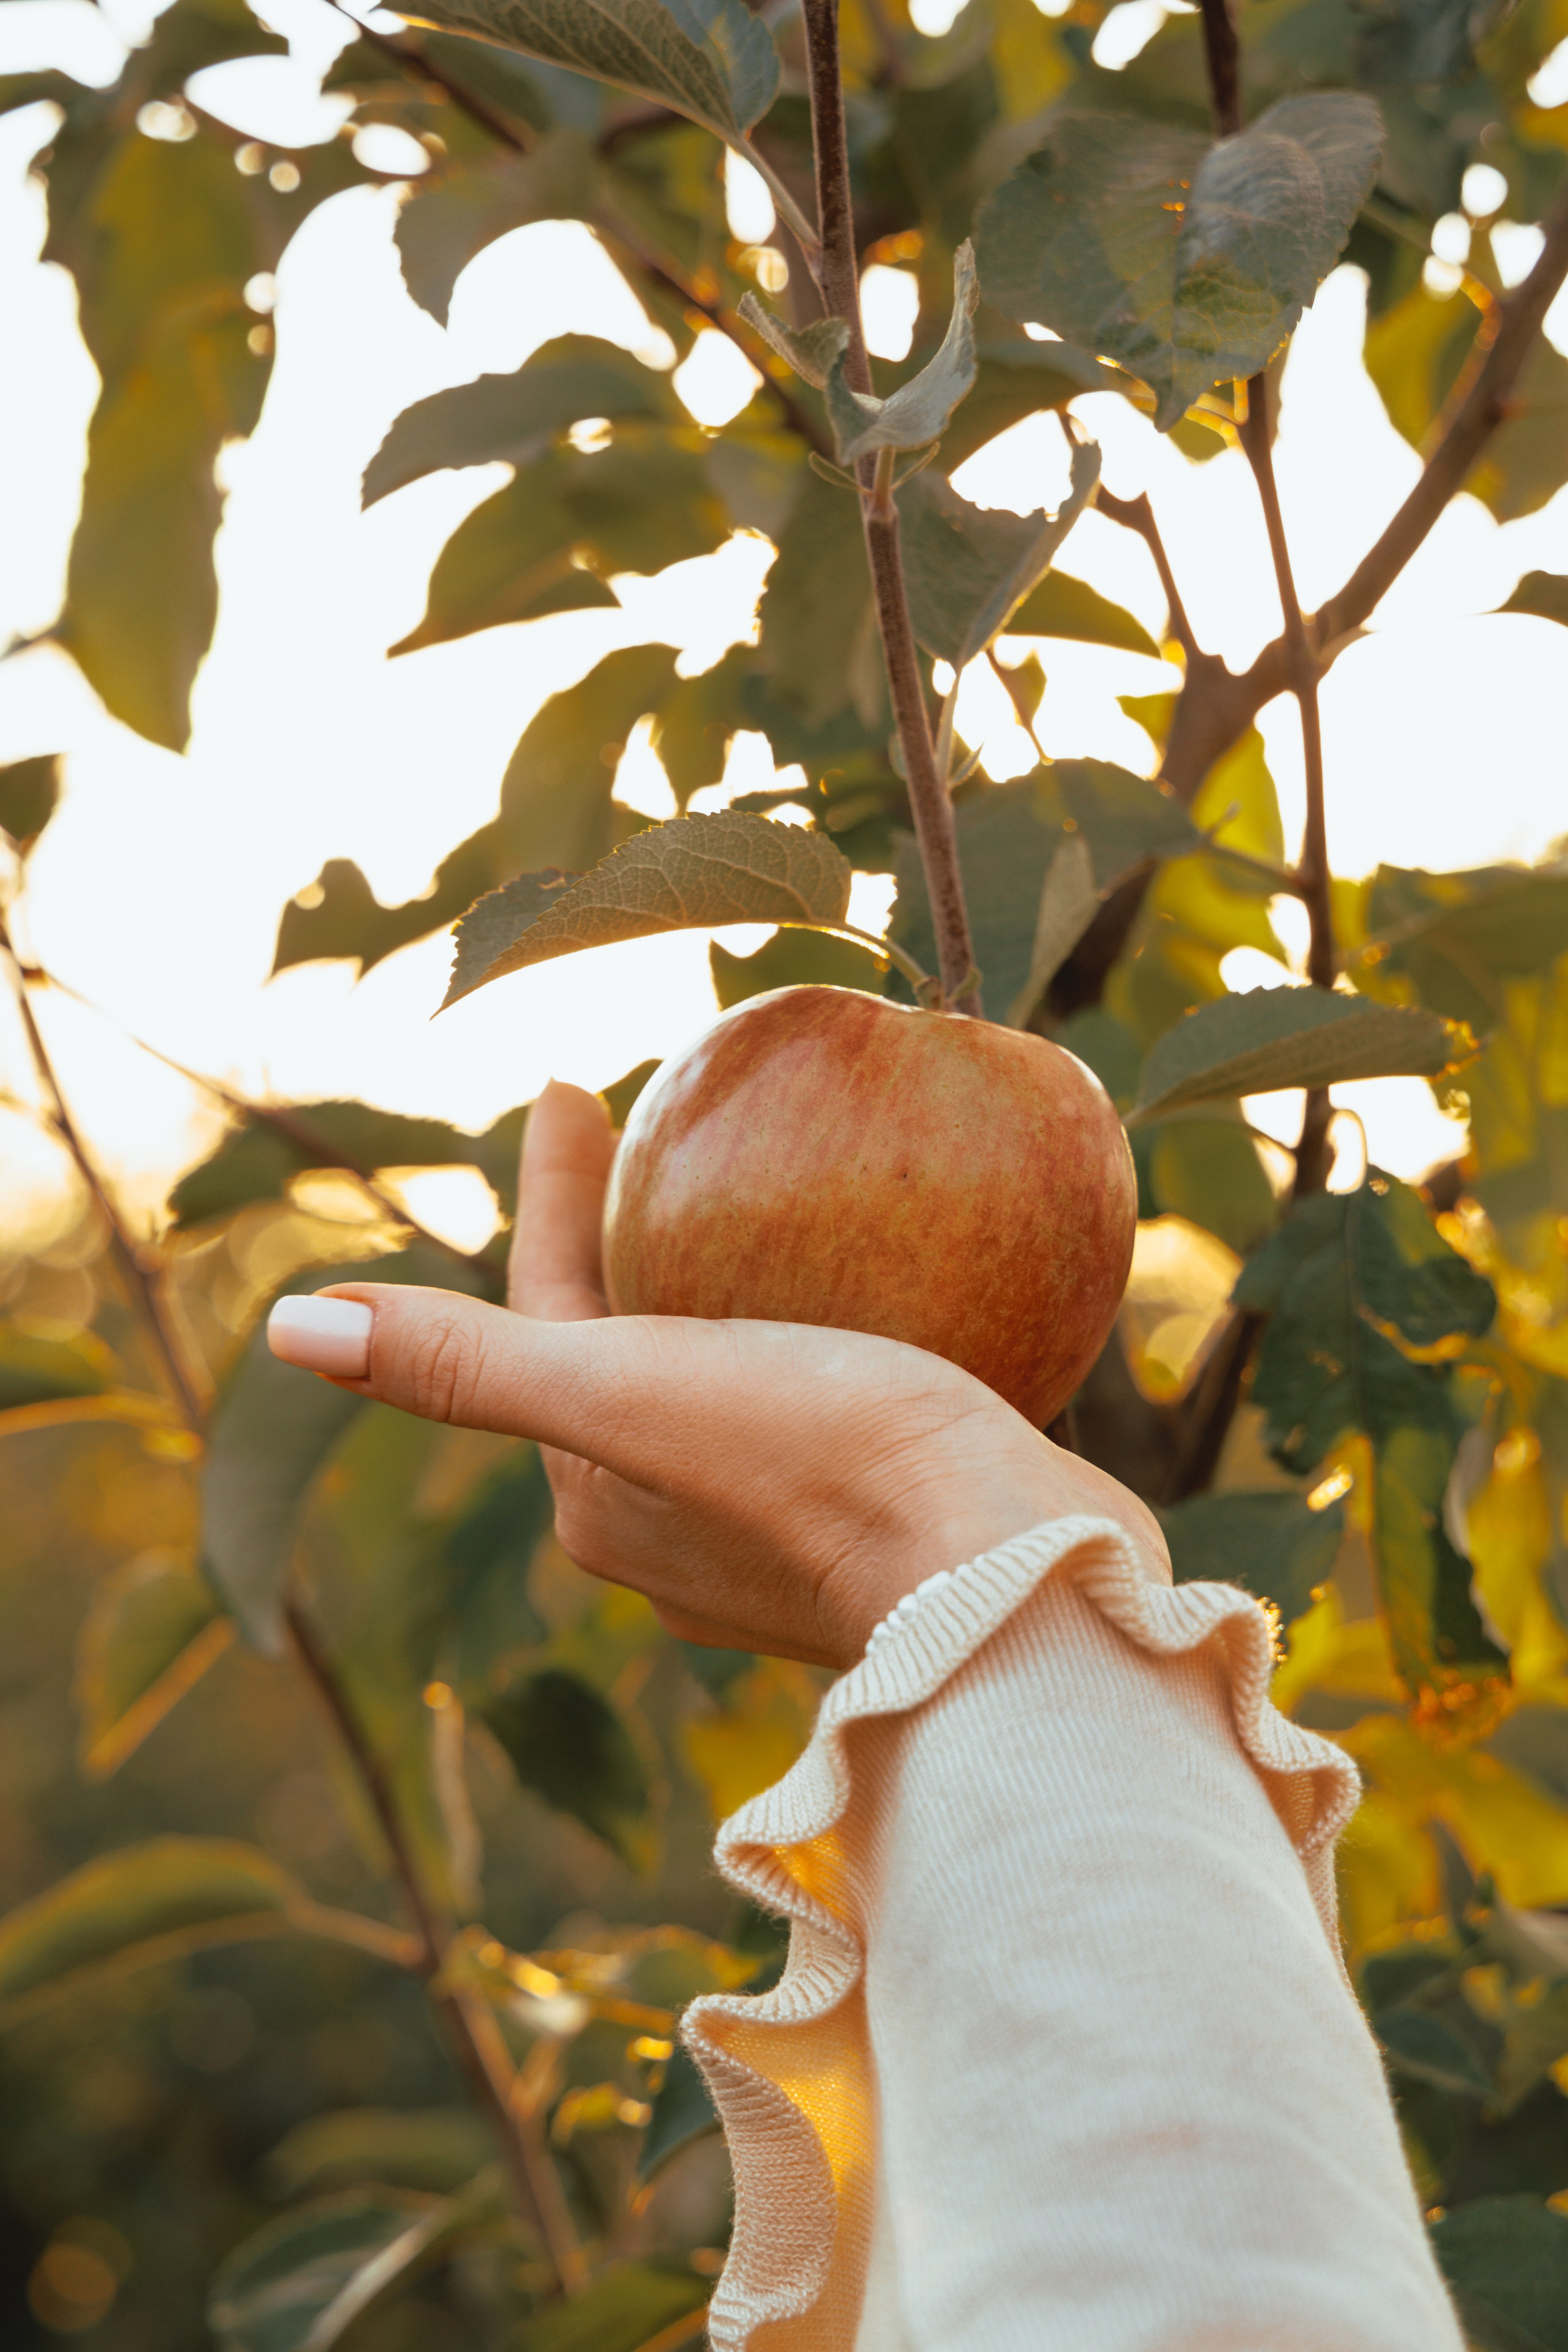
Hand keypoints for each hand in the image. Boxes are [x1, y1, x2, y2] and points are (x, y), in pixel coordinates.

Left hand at [269, 1081, 1165, 1668]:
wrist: (1008, 1578)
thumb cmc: (817, 1465)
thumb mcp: (624, 1389)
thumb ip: (462, 1362)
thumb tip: (289, 1330)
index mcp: (595, 1493)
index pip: (546, 1306)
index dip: (552, 1191)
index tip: (571, 1082)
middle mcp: (669, 1526)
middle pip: (620, 1346)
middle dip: (617, 1244)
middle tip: (647, 1132)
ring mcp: (771, 1535)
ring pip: (718, 1378)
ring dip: (712, 1290)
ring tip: (747, 1198)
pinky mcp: (867, 1524)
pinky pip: (812, 1401)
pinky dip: (810, 1331)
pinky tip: (864, 1283)